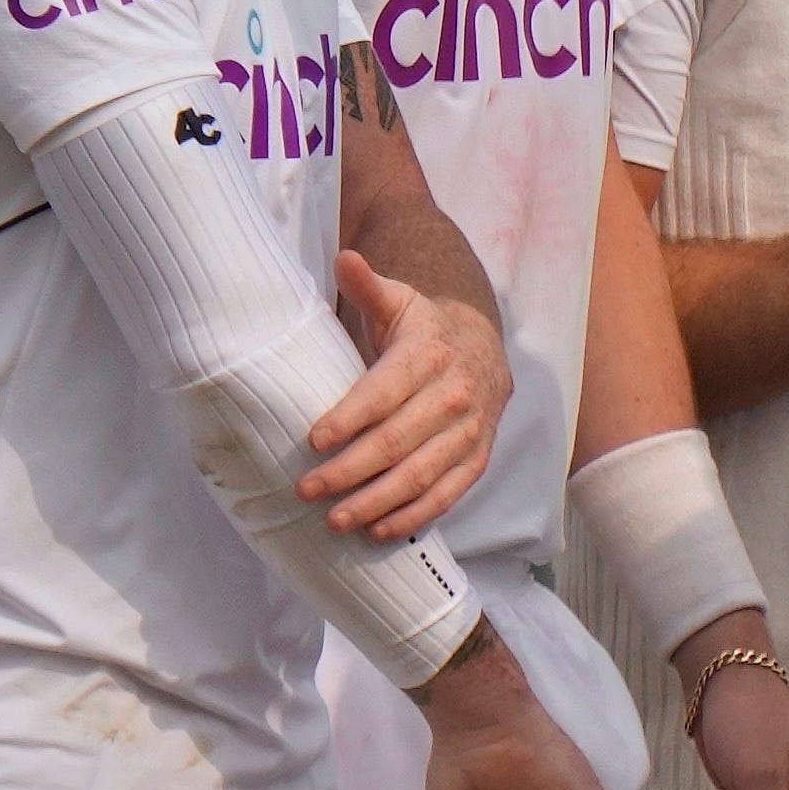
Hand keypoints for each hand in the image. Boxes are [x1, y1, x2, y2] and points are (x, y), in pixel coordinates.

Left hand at [304, 250, 508, 539]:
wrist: (482, 347)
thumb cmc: (423, 327)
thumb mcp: (399, 300)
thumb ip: (369, 286)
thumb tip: (344, 258)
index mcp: (430, 355)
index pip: (385, 393)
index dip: (349, 419)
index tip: (312, 441)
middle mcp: (456, 396)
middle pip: (398, 442)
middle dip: (349, 471)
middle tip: (305, 489)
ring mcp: (471, 431)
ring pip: (422, 475)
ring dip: (377, 502)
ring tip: (334, 520)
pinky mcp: (478, 458)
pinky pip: (448, 493)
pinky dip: (414, 516)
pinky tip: (378, 530)